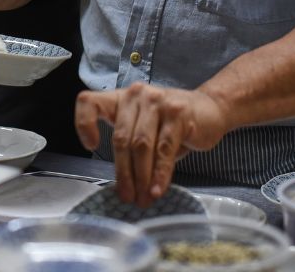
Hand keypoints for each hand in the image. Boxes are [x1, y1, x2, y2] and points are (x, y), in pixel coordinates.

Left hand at [75, 84, 229, 207]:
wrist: (211, 109)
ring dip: (141, 177)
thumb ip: (131, 150)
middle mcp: (137, 96)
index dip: (84, 123)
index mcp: (122, 99)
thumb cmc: (173, 124)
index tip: (91, 146)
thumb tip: (124, 188)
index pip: (90, 102)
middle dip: (124, 173)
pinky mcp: (178, 114)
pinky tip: (157, 189)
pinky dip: (160, 174)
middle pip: (121, 139)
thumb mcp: (146, 130)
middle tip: (127, 197)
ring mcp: (158, 102)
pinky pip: (164, 150)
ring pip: (141, 146)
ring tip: (143, 198)